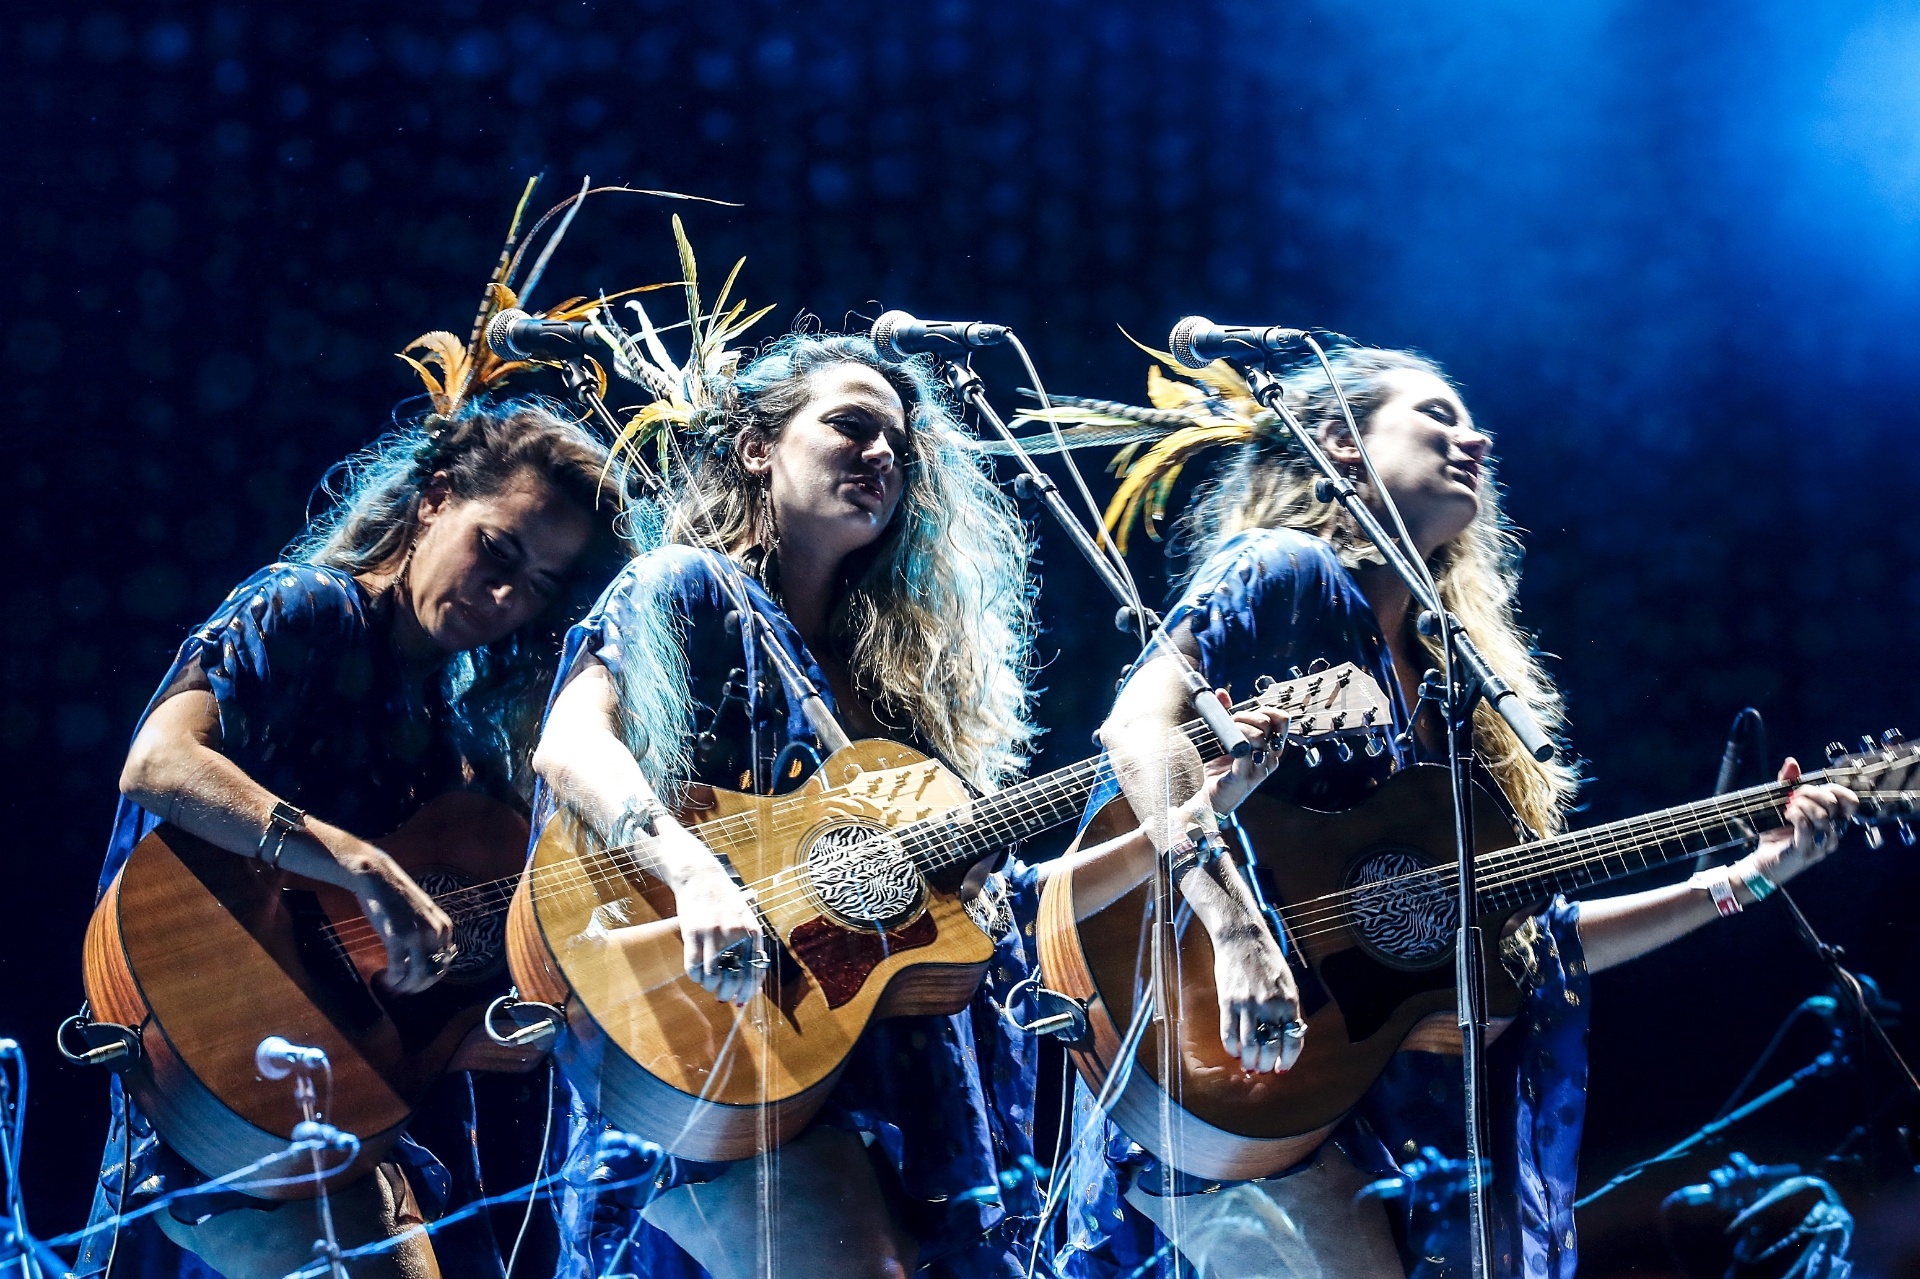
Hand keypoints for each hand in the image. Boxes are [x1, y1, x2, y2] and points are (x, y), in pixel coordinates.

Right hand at [348, 846, 454, 994]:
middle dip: (419, 986)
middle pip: (433, 973)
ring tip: (394, 986)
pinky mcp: (397, 937)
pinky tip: (386, 979)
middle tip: (403, 988)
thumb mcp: (423, 915)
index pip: (445, 963)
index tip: (416, 981)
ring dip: (406, 986)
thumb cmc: (397, 897)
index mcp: (445, 927)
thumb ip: (429, 935)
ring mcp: (417, 935)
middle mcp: (436, 932)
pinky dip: (393, 979)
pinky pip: (399, 969)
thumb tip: (427, 963)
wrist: (378, 877)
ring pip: (418, 975)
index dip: (430, 978)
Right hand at [659, 823, 764, 1005]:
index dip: (748, 991)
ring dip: (711, 987)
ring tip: (710, 984)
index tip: (741, 1000)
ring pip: (712, 977)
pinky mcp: (692, 933)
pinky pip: (692, 967)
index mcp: (752, 932)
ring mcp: (713, 934)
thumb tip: (752, 987)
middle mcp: (735, 934)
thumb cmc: (726, 902)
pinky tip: (698, 975)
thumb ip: (751, 950)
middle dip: (728, 994)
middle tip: (723, 996)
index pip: (755, 972)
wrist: (702, 877)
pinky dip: (696, 978)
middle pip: (733, 978)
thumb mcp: (747, 921)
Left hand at [1200, 702, 1289, 816]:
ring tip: (1227, 736)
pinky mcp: (1245, 777)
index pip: (1282, 719)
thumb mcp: (1227, 737)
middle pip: (1267, 724)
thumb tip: (1221, 694)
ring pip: (1257, 737)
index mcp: (1272, 746)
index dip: (1265, 710)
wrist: (1213, 797)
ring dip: (1238, 729)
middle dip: (1246, 718)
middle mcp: (1271, 757)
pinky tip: (1229, 747)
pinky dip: (1235, 745)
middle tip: (1231, 724)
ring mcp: (1261, 768)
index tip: (1245, 714)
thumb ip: (1226, 715)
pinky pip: (1245, 753)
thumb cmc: (1223, 768)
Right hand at [1210, 925, 1303, 1073]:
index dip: (1288, 1060)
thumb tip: (1286, 1038)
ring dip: (1250, 1061)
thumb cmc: (1267, 961)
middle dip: (1267, 1065)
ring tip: (1248, 1066)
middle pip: (1271, 1047)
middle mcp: (1270, 1005)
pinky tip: (1234, 1051)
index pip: (1293, 1041)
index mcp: (1289, 1001)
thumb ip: (1288, 1010)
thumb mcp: (1287, 984)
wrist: (1242, 938)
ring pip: (1250, 1045)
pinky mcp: (1228, 1001)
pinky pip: (1229, 1034)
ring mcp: (1248, 1004)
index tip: (1283, 1069)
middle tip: (1263, 1070)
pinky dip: (1232, 1048)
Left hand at [1753, 757, 1858, 884]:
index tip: (1810, 788)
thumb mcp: (1783, 805)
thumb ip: (1788, 783)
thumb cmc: (1777, 833)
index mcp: (1833, 821)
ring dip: (1802, 805)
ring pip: (1822, 816)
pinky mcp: (1805, 852)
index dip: (1835, 790)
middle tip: (1793, 796)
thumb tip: (1791, 762)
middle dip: (1811, 793)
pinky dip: (1796, 816)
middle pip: (1833, 805)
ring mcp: (1821, 845)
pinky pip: (1807, 828)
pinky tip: (1787, 815)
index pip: (1850, 801)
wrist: (1763, 862)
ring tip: (1788, 808)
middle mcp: (1832, 833)